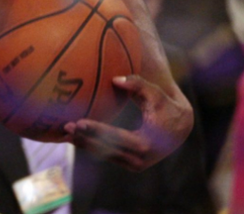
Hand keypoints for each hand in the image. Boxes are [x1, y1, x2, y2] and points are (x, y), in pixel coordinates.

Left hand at [65, 74, 192, 170]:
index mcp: (147, 145)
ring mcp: (134, 164)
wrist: (180, 128)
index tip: (79, 122)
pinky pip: (106, 154)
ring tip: (63, 132)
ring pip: (103, 154)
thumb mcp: (156, 94)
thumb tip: (115, 79)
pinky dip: (90, 146)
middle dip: (84, 138)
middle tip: (65, 126)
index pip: (116, 138)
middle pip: (105, 149)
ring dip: (83, 143)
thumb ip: (138, 84)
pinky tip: (73, 137)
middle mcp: (139, 159)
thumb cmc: (166, 107)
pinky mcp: (128, 163)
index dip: (97, 130)